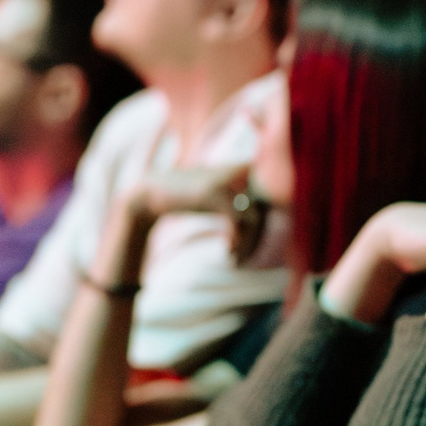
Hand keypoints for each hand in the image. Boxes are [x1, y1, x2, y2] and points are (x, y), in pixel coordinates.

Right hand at [124, 164, 266, 262]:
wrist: (152, 191)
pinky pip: (238, 221)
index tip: (251, 244)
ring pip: (254, 218)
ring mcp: (227, 180)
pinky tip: (227, 252)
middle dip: (258, 238)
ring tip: (234, 258)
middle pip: (267, 210)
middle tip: (242, 257)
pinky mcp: (213, 193)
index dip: (266, 225)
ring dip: (248, 244)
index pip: (273, 200)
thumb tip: (267, 222)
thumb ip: (244, 202)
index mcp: (246, 168)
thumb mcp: (221, 196)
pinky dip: (237, 241)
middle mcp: (240, 170)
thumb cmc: (189, 197)